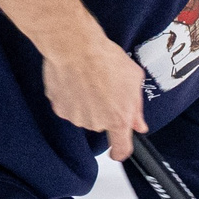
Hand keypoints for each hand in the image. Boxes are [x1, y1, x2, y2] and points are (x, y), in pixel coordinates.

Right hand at [38, 29, 148, 161]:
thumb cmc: (105, 58)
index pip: (121, 148)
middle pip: (102, 124)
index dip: (120, 151)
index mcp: (118, 119)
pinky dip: (71, 97)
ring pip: (84, 115)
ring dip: (87, 103)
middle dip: (104, 110)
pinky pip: (68, 106)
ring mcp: (76, 117)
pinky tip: (75, 80)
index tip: (118, 150)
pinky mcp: (60, 108)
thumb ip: (136, 107)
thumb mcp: (133, 79)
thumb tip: (139, 124)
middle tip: (104, 87)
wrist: (75, 47)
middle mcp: (96, 123)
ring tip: (89, 80)